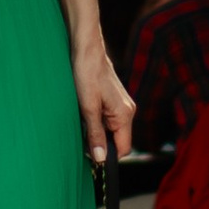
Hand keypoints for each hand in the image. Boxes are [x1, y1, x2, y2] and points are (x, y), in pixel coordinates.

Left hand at [73, 39, 134, 171]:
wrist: (86, 49)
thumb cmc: (86, 74)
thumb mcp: (88, 108)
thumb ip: (95, 134)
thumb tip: (100, 159)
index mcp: (125, 115)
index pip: (123, 148)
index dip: (108, 156)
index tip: (91, 158)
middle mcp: (127, 111)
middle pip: (117, 140)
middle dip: (100, 143)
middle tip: (81, 140)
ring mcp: (121, 105)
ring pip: (111, 130)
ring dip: (96, 131)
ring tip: (81, 123)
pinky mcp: (113, 100)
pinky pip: (107, 119)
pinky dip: (96, 121)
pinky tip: (83, 114)